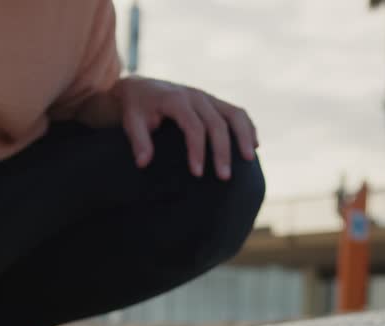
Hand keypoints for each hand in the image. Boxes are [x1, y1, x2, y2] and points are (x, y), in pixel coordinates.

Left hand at [112, 77, 258, 179]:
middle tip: (224, 177)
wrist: (140, 88)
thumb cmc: (136, 109)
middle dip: (222, 151)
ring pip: (234, 114)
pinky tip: (254, 146)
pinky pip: (236, 112)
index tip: (198, 173)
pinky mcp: (214, 102)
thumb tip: (143, 163)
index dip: (197, 150)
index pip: (193, 125)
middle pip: (217, 123)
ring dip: (244, 136)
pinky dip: (248, 128)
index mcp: (175, 99)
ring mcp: (207, 97)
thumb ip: (138, 140)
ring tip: (249, 160)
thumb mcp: (131, 122)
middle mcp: (195, 96)